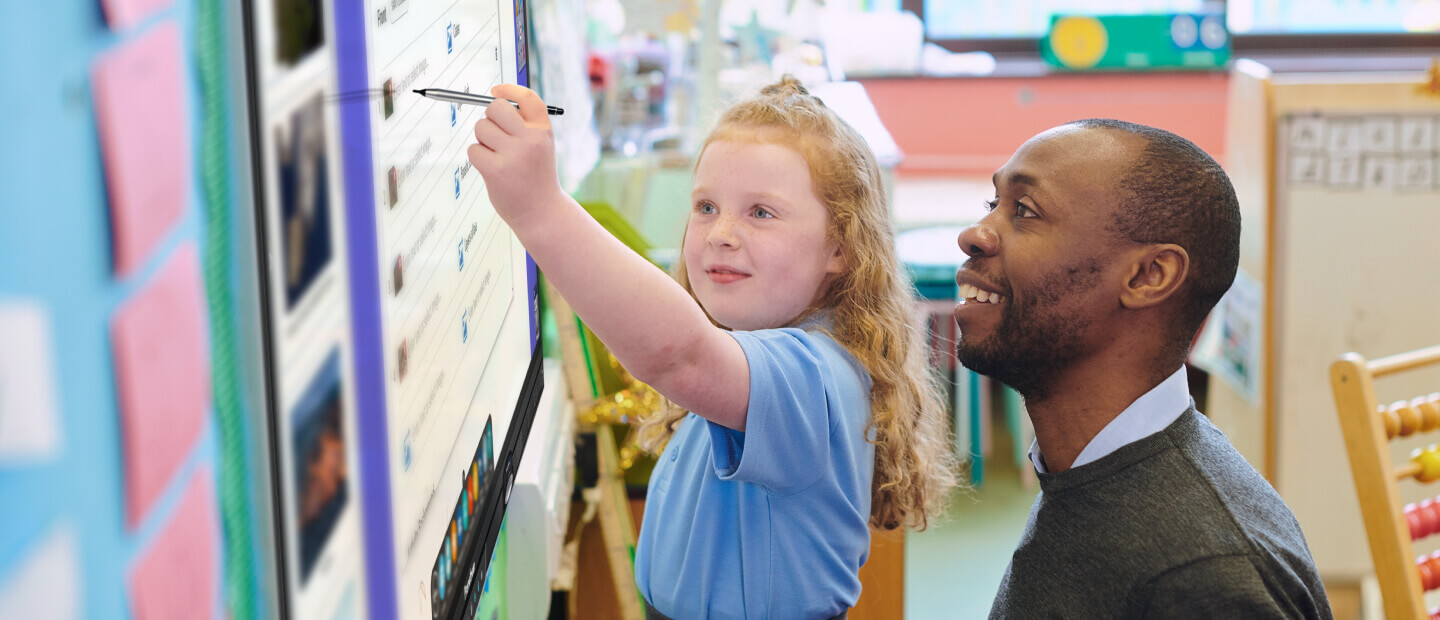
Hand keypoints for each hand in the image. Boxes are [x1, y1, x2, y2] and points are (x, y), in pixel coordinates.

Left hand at [466, 84, 563, 226]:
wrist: (543, 213)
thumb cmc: (536, 176)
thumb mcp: (540, 145)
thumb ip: (523, 124)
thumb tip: (494, 100)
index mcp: (543, 129)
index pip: (525, 97)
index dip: (508, 89)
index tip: (496, 91)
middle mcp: (531, 139)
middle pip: (495, 108)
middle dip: (489, 118)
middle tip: (495, 135)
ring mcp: (513, 155)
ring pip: (481, 129)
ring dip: (483, 141)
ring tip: (498, 157)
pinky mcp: (496, 170)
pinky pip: (474, 150)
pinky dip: (479, 158)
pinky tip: (493, 170)